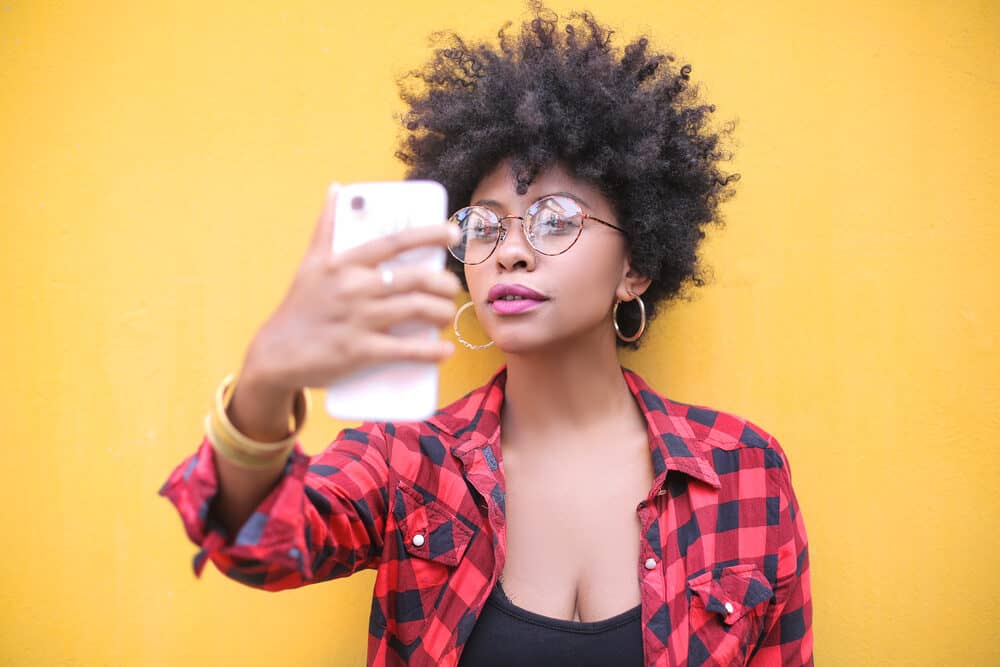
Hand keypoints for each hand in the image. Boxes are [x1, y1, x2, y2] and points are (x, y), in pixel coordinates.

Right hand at [240, 184, 462, 393]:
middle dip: (444, 283)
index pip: (394, 242)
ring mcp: (358, 319)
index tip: (452, 233)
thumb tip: (336, 188)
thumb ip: (327, 226)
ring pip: (417, 309)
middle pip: (416, 278)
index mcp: (344, 263)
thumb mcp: (310, 263)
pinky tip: (445, 350)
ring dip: (442, 312)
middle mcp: (354, 287)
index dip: (428, 234)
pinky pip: (405, 349)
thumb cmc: (300, 306)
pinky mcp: (359, 351)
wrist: (276, 354)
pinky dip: (430, 350)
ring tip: (445, 315)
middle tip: (451, 288)